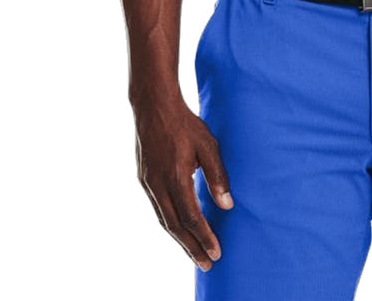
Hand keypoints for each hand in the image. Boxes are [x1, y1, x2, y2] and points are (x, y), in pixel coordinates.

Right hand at [132, 96, 233, 271]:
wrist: (154, 106)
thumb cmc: (185, 123)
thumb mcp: (208, 145)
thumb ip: (217, 176)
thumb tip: (227, 205)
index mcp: (176, 178)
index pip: (191, 218)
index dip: (204, 237)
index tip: (217, 253)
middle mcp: (158, 186)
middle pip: (175, 226)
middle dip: (192, 247)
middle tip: (206, 264)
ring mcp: (148, 183)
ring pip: (164, 220)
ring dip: (179, 240)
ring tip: (195, 253)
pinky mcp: (145, 179)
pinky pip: (158, 208)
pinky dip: (169, 223)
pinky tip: (179, 228)